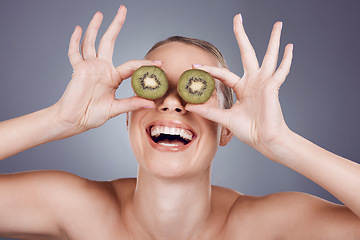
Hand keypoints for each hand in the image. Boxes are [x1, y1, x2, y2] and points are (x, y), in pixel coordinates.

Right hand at [53, 6, 158, 134]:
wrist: (74, 120)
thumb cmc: (92, 115)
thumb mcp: (115, 108)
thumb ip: (131, 103)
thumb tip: (151, 103)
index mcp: (113, 77)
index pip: (132, 65)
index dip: (145, 64)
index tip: (160, 63)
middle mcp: (102, 68)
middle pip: (109, 41)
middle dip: (116, 25)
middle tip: (122, 9)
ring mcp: (89, 67)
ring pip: (91, 42)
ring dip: (95, 27)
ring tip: (100, 14)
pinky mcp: (78, 69)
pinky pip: (74, 53)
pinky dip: (75, 41)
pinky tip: (78, 29)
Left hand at [186, 14, 292, 152]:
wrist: (264, 140)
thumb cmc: (249, 130)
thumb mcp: (225, 118)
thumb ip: (208, 111)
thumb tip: (190, 106)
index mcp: (242, 88)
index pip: (223, 74)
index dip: (209, 70)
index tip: (194, 65)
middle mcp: (253, 81)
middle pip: (247, 52)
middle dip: (241, 35)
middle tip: (238, 17)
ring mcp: (264, 83)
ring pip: (269, 56)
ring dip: (274, 40)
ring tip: (278, 24)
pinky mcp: (272, 87)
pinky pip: (281, 71)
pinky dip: (286, 60)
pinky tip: (290, 47)